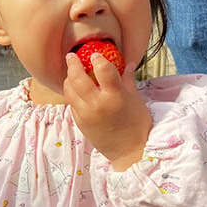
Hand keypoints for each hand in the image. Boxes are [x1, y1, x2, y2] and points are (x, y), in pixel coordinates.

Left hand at [63, 53, 151, 170]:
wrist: (129, 152)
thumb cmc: (137, 125)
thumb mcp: (135, 100)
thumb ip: (128, 80)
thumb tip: (128, 63)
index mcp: (115, 96)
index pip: (103, 70)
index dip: (98, 59)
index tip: (95, 54)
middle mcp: (97, 104)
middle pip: (78, 78)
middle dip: (73, 64)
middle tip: (71, 56)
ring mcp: (86, 114)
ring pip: (69, 90)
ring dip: (69, 79)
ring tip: (71, 72)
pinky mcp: (79, 122)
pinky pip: (71, 103)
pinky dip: (72, 94)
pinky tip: (75, 89)